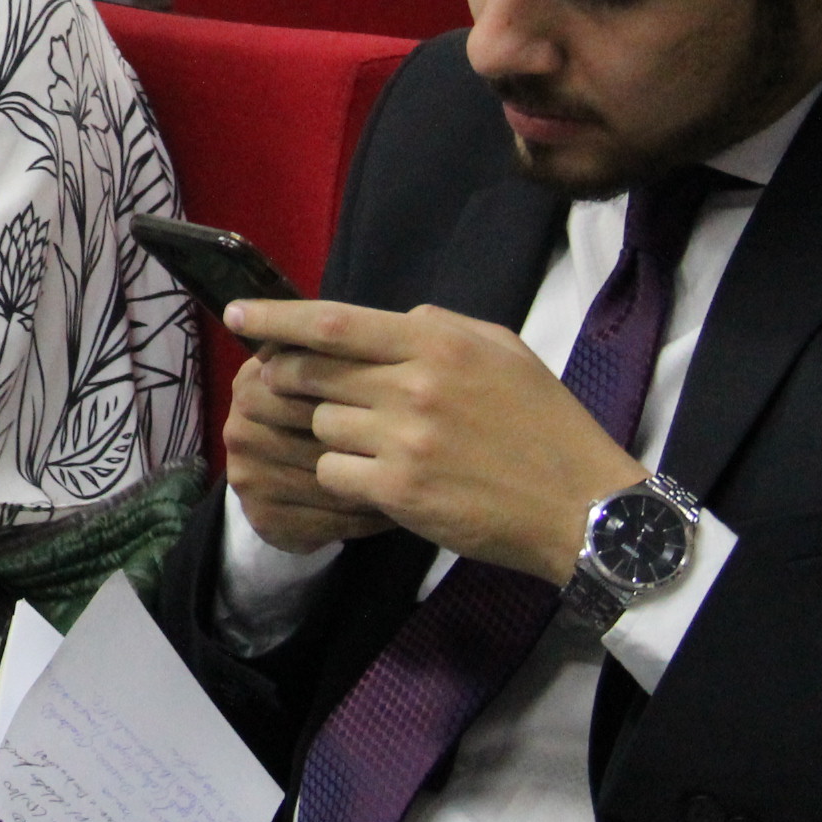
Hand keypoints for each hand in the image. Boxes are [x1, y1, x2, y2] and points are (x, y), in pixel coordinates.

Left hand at [224, 298, 647, 582]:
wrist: (583, 505)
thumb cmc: (544, 424)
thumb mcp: (502, 351)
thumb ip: (439, 327)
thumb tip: (389, 316)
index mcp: (437, 342)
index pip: (332, 322)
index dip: (275, 318)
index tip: (238, 315)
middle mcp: (413, 385)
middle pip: (311, 373)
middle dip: (290, 379)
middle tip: (294, 389)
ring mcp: (402, 440)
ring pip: (319, 425)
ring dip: (331, 434)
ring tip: (375, 444)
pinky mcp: (398, 491)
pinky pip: (333, 472)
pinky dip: (344, 475)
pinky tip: (379, 479)